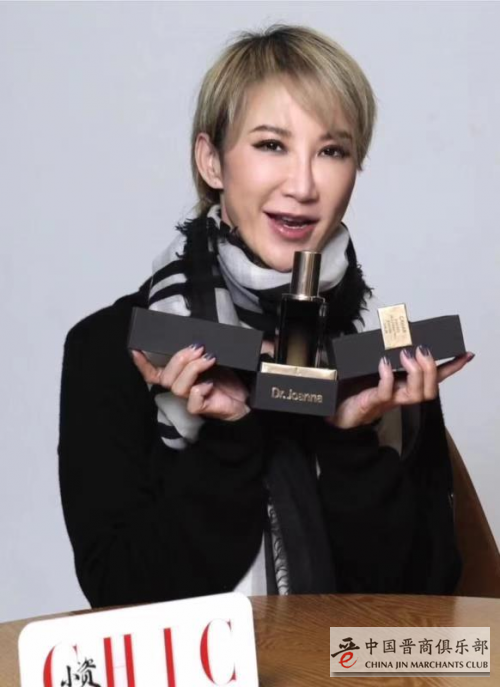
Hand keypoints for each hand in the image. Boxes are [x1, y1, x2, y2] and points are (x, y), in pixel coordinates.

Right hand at [131, 344, 249, 421]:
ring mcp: (191, 399)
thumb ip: (205, 346)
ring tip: (209, 358)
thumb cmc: (230, 377)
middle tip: (198, 347)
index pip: (154, 373)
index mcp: (181, 375)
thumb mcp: (216, 356)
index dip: (142, 364)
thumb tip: (205, 332)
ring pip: (177, 386)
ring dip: (192, 368)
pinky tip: (210, 383)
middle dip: (179, 358)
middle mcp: (182, 387)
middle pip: (165, 377)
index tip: (135, 350)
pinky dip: (199, 389)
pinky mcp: (203, 408)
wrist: (247, 397)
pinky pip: (192, 402)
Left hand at [327, 346, 474, 429]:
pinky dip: (387, 377)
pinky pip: (385, 393)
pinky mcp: (371, 403)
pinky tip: (384, 363)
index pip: (434, 379)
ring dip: (416, 372)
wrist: (334, 411)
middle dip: (432, 368)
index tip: (466, 354)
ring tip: (406, 354)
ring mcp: (388, 401)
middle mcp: (400, 395)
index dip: (451, 368)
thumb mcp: (371, 366)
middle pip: (430, 389)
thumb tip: (390, 329)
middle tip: (422, 349)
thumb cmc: (353, 389)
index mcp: (404, 385)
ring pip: (415, 394)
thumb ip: (383, 352)